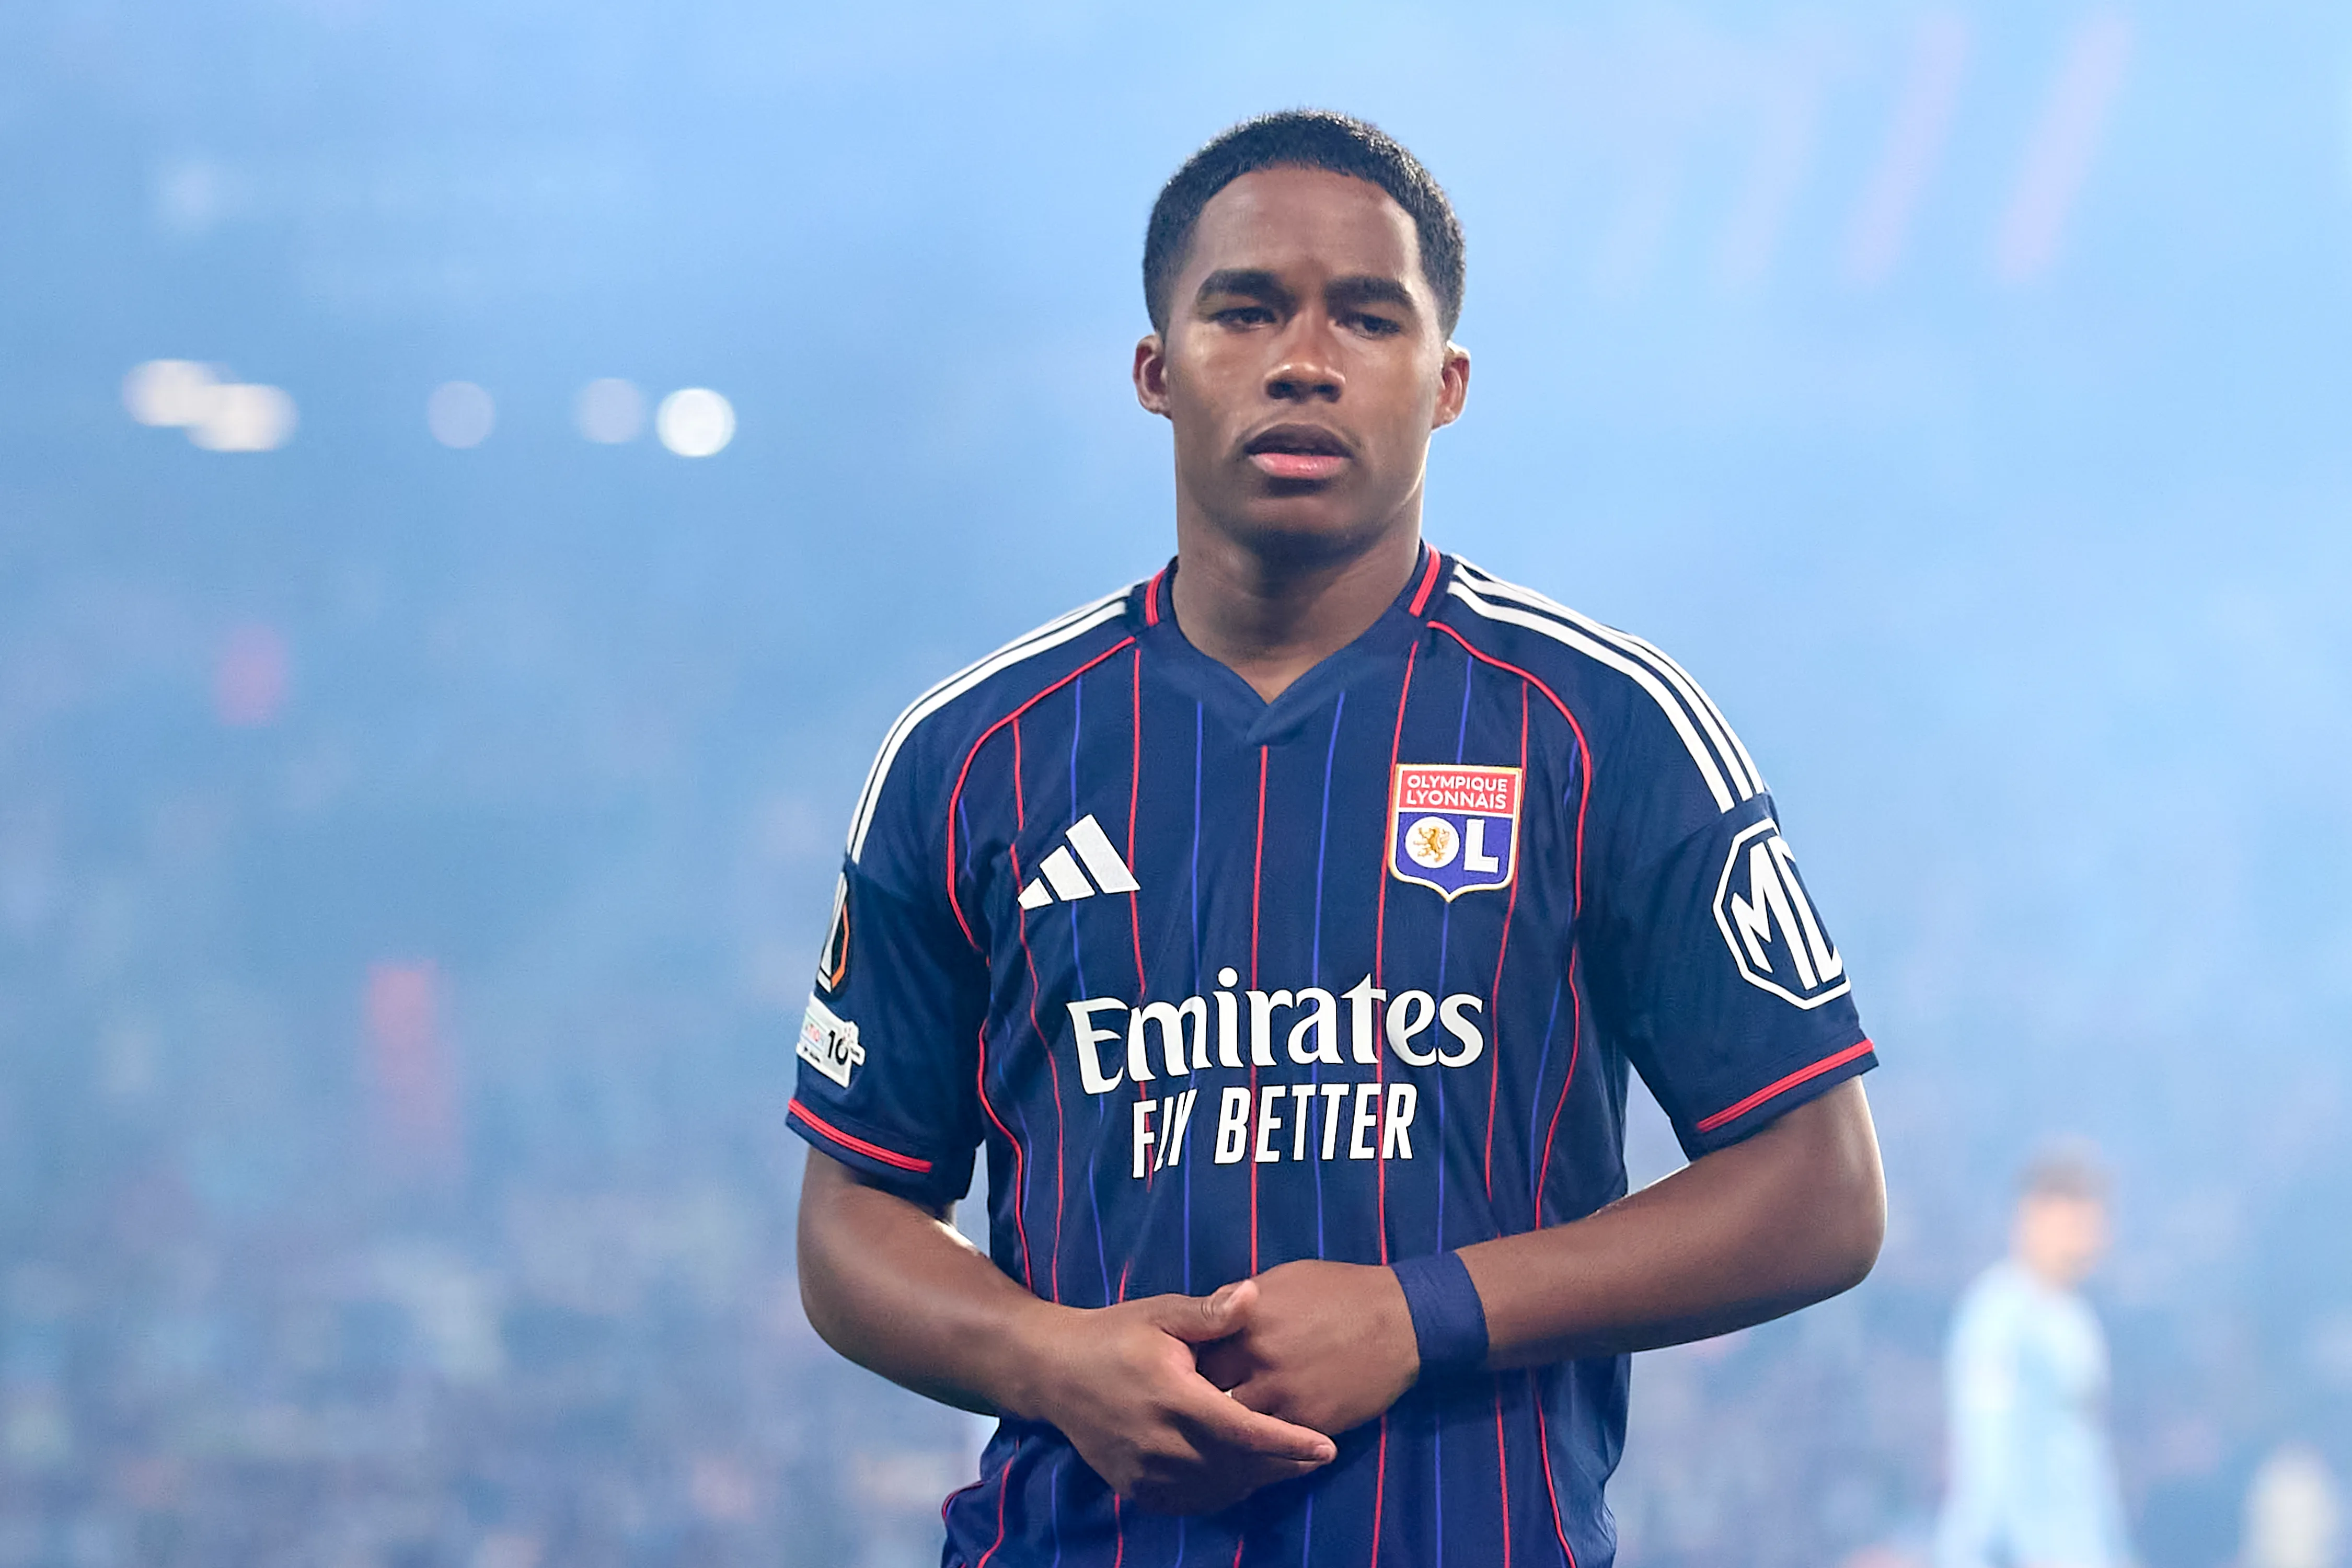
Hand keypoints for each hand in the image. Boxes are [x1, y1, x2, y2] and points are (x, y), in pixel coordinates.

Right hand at [1022, 1279, 1337, 1513]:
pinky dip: (1224, 1491)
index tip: (1327, 1447)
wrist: (1055, 1373)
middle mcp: (1159, 1443)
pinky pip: (1192, 1501)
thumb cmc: (1115, 1335)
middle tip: (1319, 1454)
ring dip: (1258, 1479)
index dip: (1289, 1442)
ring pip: (1218, 1489)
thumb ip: (1209, 1313)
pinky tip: (1244, 1474)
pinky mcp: (1135, 1488)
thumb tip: (1254, 1295)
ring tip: (1291, 1463)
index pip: (1243, 1429)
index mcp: (1171, 1396)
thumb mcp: (1161, 1313)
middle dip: (1284, 1464)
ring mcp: (1145, 1472)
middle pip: (1238, 1467)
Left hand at [1193, 1259, 1418, 1435]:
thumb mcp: (1283, 1280)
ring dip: (1229, 1426)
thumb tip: (1210, 1316)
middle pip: (1206, 1390)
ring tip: (1224, 1425)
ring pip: (1233, 1424)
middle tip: (1200, 1401)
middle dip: (1202, 1397)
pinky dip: (1261, 1442)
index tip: (1189, 1367)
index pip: (1195, 1350)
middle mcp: (1258, 1357)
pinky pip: (1270, 1443)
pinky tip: (1258, 1438)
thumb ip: (1241, 1303)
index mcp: (1247, 1318)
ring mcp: (1283, 1394)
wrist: (1401, 1321)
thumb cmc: (1341, 1292)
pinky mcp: (1308, 1423)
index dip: (1190, 1362)